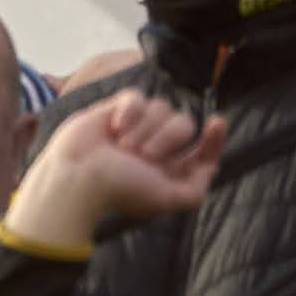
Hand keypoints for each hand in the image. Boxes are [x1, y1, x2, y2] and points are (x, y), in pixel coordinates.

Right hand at [10, 87, 229, 248]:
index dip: (214, 137)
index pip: (203, 149)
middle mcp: (156, 147)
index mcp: (170, 169)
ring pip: (161, 107)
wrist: (77, 174)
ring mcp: (137, 127)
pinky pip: (136, 97)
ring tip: (121, 144)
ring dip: (144, 127)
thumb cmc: (119, 189)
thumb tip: (210, 167)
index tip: (218, 122)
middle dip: (167, 137)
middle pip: (184, 124)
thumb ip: (195, 190)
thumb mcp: (166, 198)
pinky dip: (129, 111)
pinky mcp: (116, 111)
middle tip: (142, 155)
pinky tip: (115, 125)